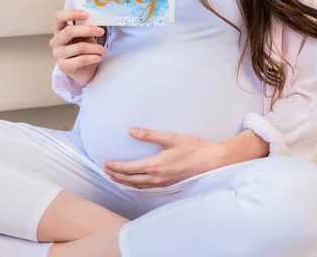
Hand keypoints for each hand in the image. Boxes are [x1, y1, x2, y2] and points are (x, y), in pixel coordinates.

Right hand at [49, 9, 107, 86]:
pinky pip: (81, 60)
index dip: (72, 13)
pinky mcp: (63, 66)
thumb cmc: (84, 49)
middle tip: (101, 31)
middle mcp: (55, 41)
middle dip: (88, 30)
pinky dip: (93, 58)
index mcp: (59, 29)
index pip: (59, 16)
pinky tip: (98, 57)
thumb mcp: (85, 35)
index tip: (86, 14)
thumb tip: (96, 18)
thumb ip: (86, 26)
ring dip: (95, 47)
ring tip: (103, 50)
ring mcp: (58, 54)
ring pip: (79, 47)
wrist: (83, 69)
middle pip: (69, 31)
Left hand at [103, 128, 228, 188]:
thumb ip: (149, 134)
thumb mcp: (170, 137)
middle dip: (116, 175)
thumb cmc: (193, 148)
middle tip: (105, 170)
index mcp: (155, 166)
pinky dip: (135, 185)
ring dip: (124, 181)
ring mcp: (162, 183)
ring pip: (137, 185)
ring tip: (114, 177)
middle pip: (130, 179)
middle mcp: (157, 178)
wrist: (212, 161)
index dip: (115, 167)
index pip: (128, 169)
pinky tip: (134, 182)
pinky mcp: (168, 184)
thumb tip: (130, 130)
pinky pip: (146, 187)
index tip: (105, 163)